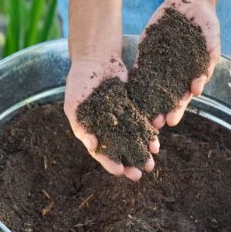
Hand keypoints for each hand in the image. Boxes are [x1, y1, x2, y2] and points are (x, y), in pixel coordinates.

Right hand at [64, 52, 159, 180]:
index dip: (110, 162)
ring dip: (142, 151)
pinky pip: (143, 123)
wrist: (96, 57)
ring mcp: (122, 118)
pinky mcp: (134, 107)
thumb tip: (92, 145)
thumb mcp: (74, 102)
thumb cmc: (79, 80)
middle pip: (120, 150)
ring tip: (151, 162)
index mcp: (91, 130)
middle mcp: (107, 128)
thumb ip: (81, 124)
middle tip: (140, 174)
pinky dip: (149, 132)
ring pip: (134, 139)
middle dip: (130, 162)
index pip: (101, 152)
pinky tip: (156, 141)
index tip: (120, 171)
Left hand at [141, 0, 219, 128]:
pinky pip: (140, 68)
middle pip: (166, 96)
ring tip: (141, 115)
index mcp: (191, 74)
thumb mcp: (211, 35)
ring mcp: (160, 64)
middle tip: (156, 124)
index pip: (184, 96)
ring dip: (147, 102)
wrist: (188, 2)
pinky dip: (135, 81)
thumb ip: (210, 53)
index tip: (173, 119)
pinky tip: (129, 92)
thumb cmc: (205, 22)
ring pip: (151, 87)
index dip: (178, 108)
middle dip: (161, 110)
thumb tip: (203, 78)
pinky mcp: (147, 53)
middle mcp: (175, 74)